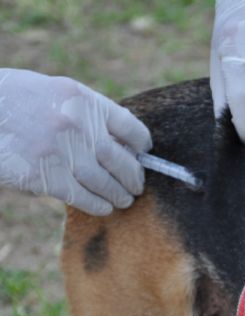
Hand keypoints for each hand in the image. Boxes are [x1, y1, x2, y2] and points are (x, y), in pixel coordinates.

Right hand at [0, 69, 151, 215]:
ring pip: (105, 182)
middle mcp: (75, 124)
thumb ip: (85, 113)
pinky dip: (97, 204)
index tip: (143, 153)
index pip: (129, 126)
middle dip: (134, 176)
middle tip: (137, 185)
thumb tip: (118, 145)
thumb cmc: (13, 101)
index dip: (141, 144)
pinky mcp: (43, 176)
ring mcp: (60, 151)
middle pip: (121, 159)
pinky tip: (103, 207)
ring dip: (119, 194)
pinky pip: (81, 196)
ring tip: (124, 199)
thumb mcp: (53, 92)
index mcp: (81, 98)